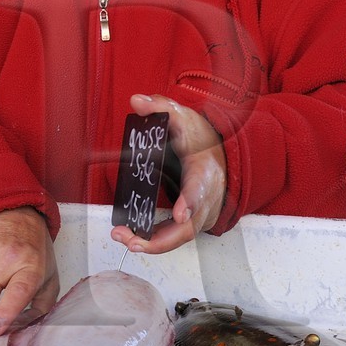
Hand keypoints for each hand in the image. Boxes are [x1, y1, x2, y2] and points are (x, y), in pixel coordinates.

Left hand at [110, 93, 226, 254]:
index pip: (200, 190)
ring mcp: (201, 213)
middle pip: (189, 227)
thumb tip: (136, 101)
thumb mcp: (183, 117)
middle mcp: (206, 199)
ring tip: (124, 239)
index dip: (190, 203)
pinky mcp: (192, 222)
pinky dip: (154, 242)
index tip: (179, 216)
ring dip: (152, 244)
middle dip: (161, 239)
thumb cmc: (202, 139)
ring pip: (180, 238)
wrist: (220, 156)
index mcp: (205, 172)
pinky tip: (130, 239)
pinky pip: (174, 237)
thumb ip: (161, 108)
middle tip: (132, 241)